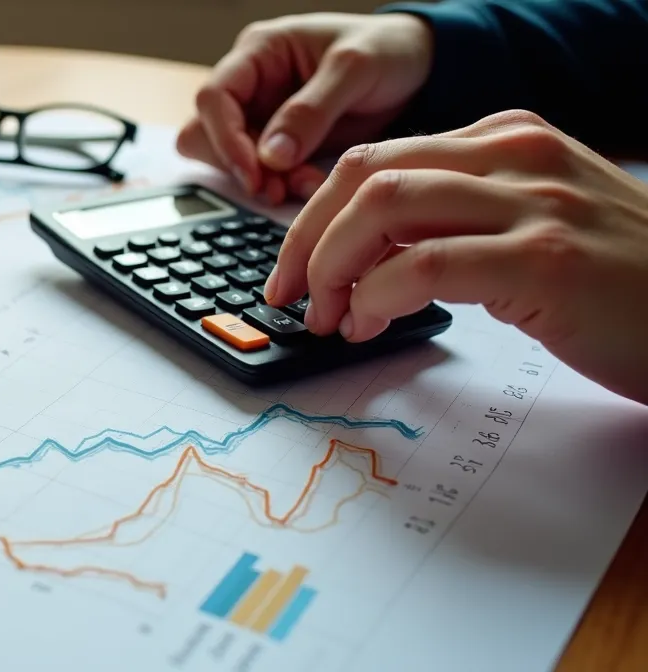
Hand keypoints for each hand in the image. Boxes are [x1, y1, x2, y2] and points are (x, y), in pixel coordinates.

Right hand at [177, 12, 432, 202]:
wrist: (420, 67)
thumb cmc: (386, 49)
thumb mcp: (354, 69)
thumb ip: (310, 110)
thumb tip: (270, 156)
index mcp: (258, 52)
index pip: (213, 97)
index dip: (225, 138)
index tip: (254, 171)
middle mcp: (251, 86)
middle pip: (205, 134)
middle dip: (239, 166)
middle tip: (274, 187)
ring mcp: (262, 117)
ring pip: (229, 160)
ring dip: (260, 181)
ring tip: (300, 186)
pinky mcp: (280, 145)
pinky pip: (263, 174)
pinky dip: (282, 186)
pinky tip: (312, 185)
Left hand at [266, 110, 647, 404]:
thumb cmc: (620, 283)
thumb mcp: (533, 223)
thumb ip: (458, 219)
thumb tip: (362, 257)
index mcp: (507, 139)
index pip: (376, 158)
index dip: (314, 217)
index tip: (293, 268)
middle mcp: (516, 153)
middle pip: (364, 173)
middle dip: (305, 239)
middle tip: (292, 296)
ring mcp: (533, 201)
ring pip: (383, 205)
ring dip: (333, 266)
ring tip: (331, 316)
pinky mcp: (545, 258)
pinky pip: (424, 262)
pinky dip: (377, 295)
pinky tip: (371, 322)